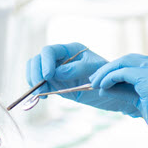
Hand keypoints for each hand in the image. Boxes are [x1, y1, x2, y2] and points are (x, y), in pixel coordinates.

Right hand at [25, 43, 139, 116]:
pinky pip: (40, 84)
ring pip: (35, 71)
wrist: (114, 92)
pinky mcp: (56, 85)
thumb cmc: (108, 77)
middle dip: (35, 72)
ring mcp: (56, 72)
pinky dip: (37, 90)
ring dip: (33, 81)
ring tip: (40, 93)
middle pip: (38, 60)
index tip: (48, 76)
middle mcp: (60, 59)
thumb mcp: (96, 71)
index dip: (45, 62)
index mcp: (70, 50)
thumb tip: (57, 72)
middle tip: (40, 86)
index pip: (49, 51)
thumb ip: (78, 69)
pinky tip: (42, 97)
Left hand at [89, 54, 147, 147]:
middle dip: (110, 68)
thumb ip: (128, 90)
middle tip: (94, 79)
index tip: (104, 78)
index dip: (119, 68)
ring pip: (125, 63)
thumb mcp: (144, 102)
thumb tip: (104, 85)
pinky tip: (102, 87)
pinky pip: (124, 73)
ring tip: (94, 83)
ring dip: (107, 72)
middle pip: (131, 59)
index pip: (138, 62)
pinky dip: (110, 78)